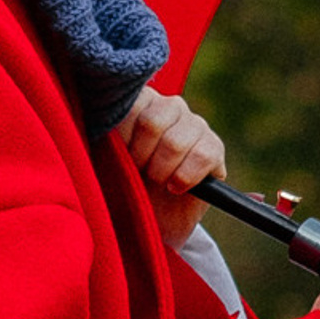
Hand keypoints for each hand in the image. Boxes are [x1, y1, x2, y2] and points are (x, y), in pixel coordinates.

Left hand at [118, 87, 225, 243]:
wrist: (151, 217)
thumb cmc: (123, 184)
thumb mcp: (105, 162)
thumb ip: (105, 141)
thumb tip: (105, 131)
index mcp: (141, 101)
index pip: (130, 105)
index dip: (121, 139)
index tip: (119, 159)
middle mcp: (170, 106)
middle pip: (152, 123)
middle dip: (141, 157)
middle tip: (139, 173)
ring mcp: (196, 124)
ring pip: (175, 142)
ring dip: (161, 171)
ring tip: (156, 182)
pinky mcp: (215, 147)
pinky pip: (202, 157)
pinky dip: (184, 177)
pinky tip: (175, 187)